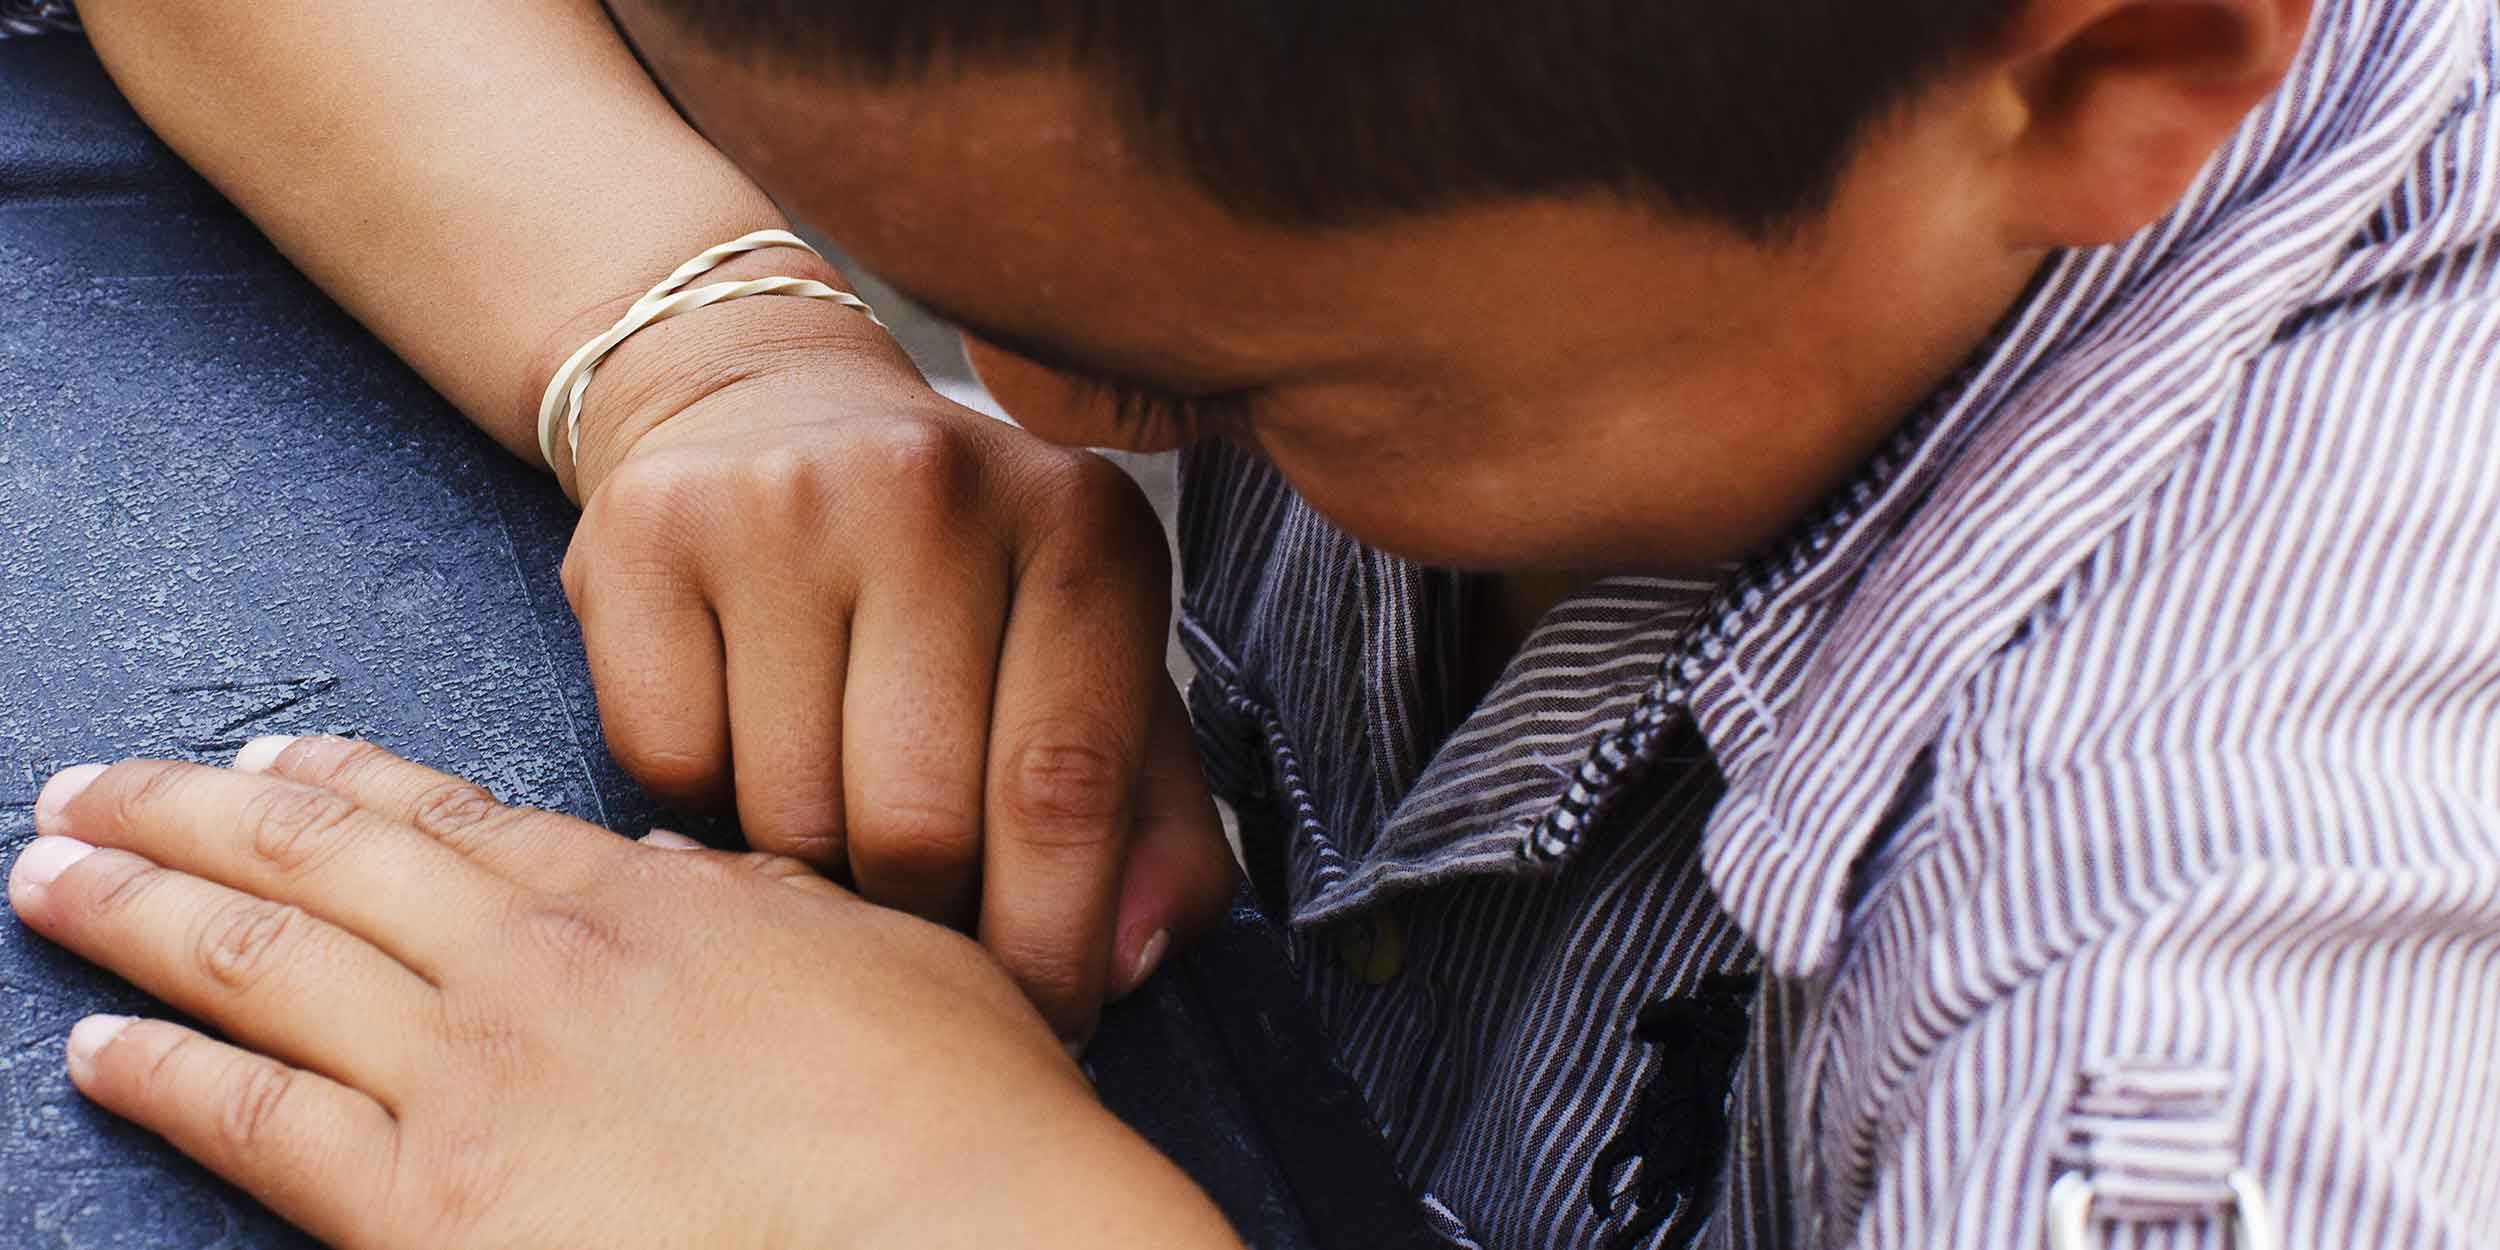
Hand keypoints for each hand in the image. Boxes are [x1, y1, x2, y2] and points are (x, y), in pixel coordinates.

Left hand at [6, 742, 1239, 1249]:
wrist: (971, 1235)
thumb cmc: (956, 1114)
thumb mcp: (886, 959)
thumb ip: (772, 908)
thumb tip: (695, 875)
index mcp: (637, 899)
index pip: (447, 815)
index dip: (338, 782)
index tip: (265, 757)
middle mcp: (529, 967)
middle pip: (315, 865)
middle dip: (184, 818)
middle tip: (89, 787)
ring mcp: (471, 1081)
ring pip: (258, 967)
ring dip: (135, 914)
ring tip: (51, 878)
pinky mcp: (434, 1209)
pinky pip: (258, 1122)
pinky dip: (165, 1077)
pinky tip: (99, 1051)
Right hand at [549, 285, 1236, 1043]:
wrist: (766, 402)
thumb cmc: (958, 572)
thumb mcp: (1091, 661)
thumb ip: (1152, 819)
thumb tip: (1126, 961)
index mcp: (1080, 524)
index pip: (1064, 789)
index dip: (1051, 942)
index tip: (1047, 1016)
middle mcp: (933, 490)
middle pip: (917, 825)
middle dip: (926, 912)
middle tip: (925, 902)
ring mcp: (779, 499)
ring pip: (786, 814)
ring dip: (812, 860)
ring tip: (836, 794)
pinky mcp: (645, 529)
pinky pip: (668, 767)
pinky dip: (705, 798)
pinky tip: (743, 728)